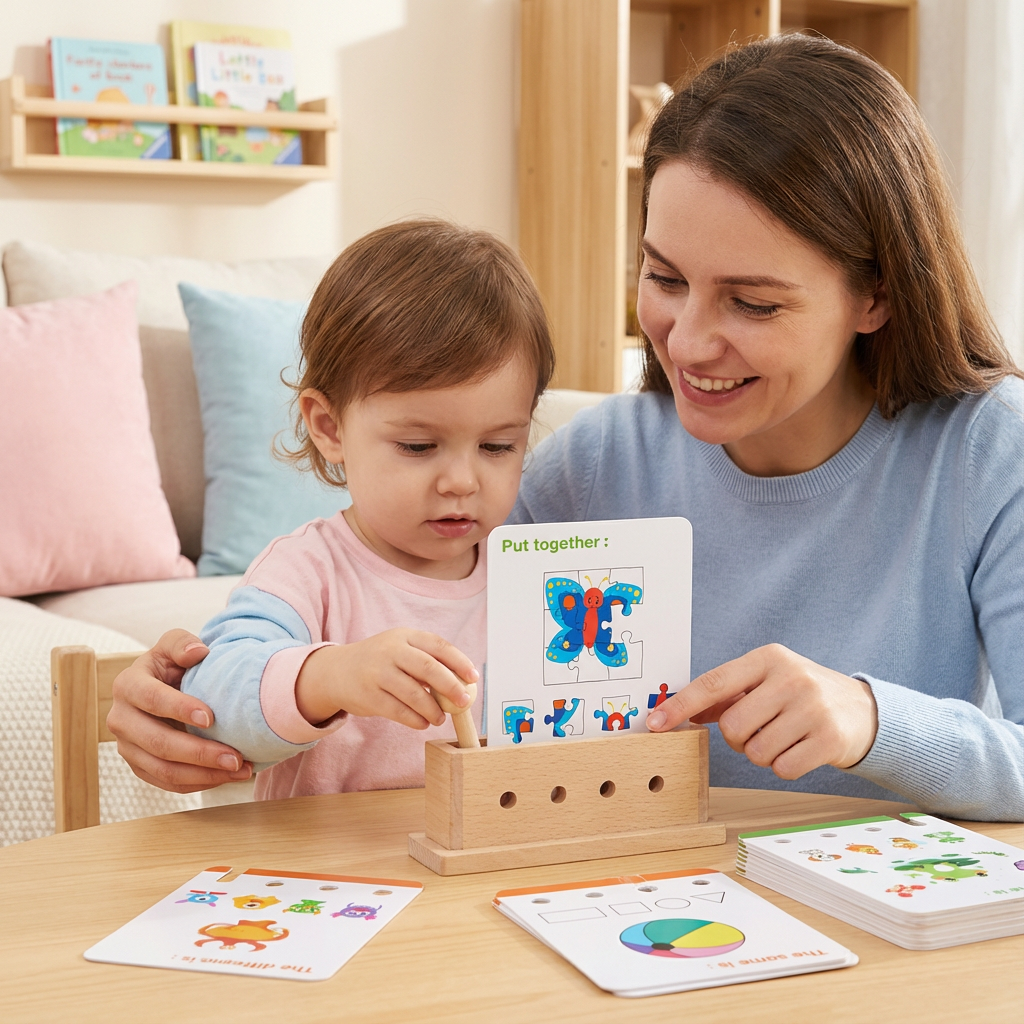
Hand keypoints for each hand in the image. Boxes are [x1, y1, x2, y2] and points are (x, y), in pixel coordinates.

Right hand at [107, 629, 252, 792]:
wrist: (165, 686)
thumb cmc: (173, 663)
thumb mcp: (174, 645)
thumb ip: (182, 643)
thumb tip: (198, 651)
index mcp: (127, 685)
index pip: (152, 699)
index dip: (180, 709)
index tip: (212, 718)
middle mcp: (120, 719)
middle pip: (158, 743)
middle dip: (200, 753)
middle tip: (236, 757)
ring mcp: (127, 747)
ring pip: (163, 770)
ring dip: (204, 775)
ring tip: (240, 771)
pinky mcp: (139, 766)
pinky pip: (168, 783)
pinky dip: (199, 783)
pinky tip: (227, 777)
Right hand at [296, 629, 478, 729]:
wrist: (336, 671)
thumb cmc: (379, 661)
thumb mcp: (399, 649)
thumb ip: (426, 660)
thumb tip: (462, 683)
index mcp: (404, 636)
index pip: (438, 646)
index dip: (459, 662)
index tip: (473, 677)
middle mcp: (391, 651)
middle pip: (428, 668)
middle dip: (451, 687)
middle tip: (463, 701)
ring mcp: (378, 673)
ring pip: (415, 694)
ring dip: (433, 709)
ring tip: (441, 717)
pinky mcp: (369, 696)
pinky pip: (399, 711)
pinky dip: (416, 720)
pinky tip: (423, 723)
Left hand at [646, 644, 877, 777]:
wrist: (863, 710)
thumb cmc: (801, 694)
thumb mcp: (765, 681)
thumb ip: (724, 694)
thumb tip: (674, 710)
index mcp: (767, 658)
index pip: (713, 682)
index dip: (681, 705)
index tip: (655, 722)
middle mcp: (790, 678)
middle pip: (732, 726)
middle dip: (737, 738)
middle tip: (759, 729)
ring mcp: (812, 708)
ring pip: (755, 751)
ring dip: (762, 754)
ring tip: (783, 737)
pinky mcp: (829, 739)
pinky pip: (782, 769)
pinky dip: (784, 767)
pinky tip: (800, 750)